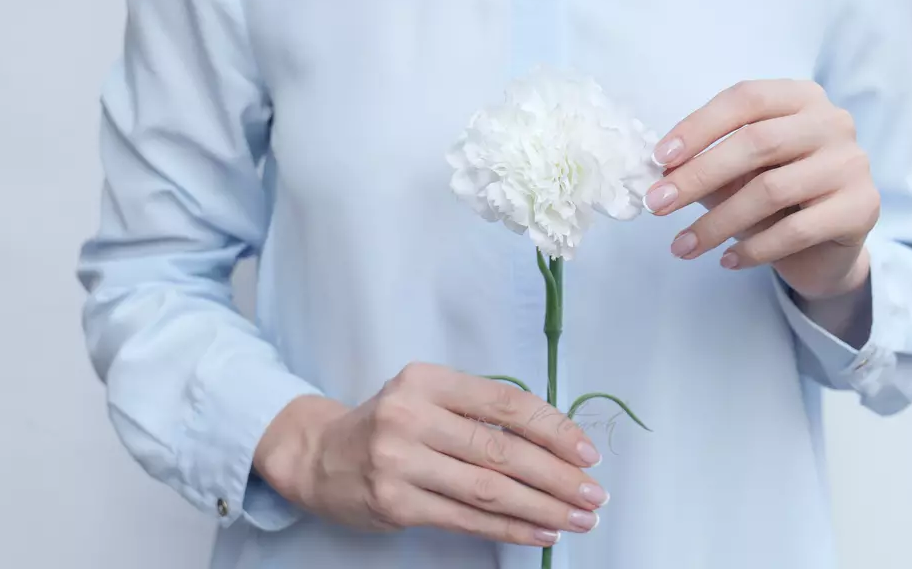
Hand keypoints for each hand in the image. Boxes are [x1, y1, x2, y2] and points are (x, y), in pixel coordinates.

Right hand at [254, 363, 607, 546]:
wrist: (318, 456)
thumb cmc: (388, 424)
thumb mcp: (426, 397)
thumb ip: (477, 410)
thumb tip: (554, 440)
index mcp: (427, 380)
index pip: (505, 404)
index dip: (553, 428)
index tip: (586, 452)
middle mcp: (411, 416)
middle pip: (502, 450)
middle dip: (557, 476)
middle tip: (593, 493)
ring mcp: (400, 461)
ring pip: (489, 489)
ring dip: (542, 507)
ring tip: (576, 517)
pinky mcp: (395, 503)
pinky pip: (466, 518)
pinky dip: (510, 527)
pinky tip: (540, 531)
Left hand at [643, 80, 879, 299]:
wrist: (825, 249)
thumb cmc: (775, 198)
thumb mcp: (737, 173)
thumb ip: (707, 163)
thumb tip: (661, 172)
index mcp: (800, 98)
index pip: (746, 99)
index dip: (699, 126)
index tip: (660, 160)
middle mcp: (832, 121)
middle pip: (757, 142)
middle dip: (699, 175)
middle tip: (658, 205)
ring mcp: (852, 163)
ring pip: (772, 189)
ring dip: (718, 222)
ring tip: (682, 246)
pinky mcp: (863, 207)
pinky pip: (797, 230)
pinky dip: (754, 248)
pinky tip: (727, 260)